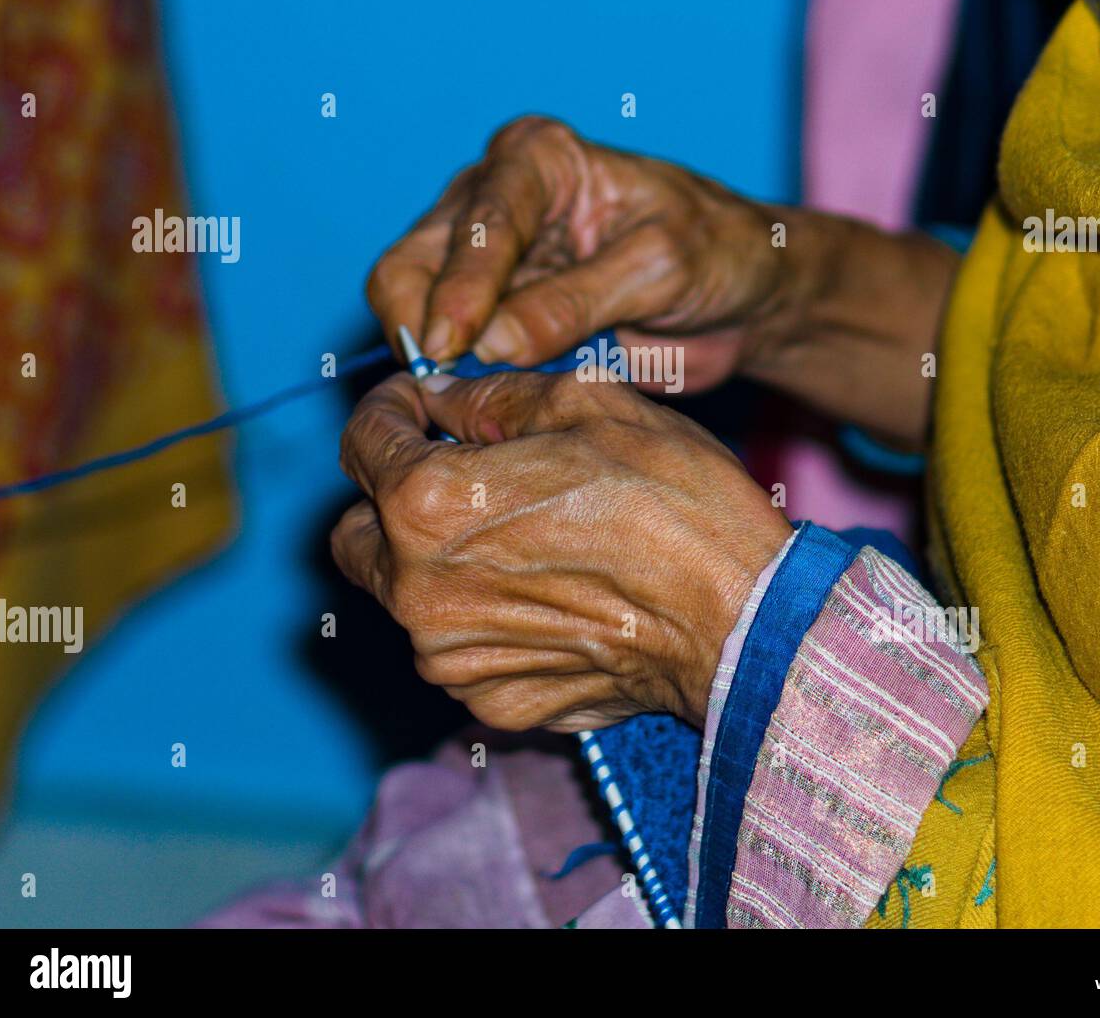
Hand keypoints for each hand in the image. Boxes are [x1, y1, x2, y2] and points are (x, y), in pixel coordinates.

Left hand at [330, 369, 790, 730]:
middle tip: (454, 476)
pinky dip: (482, 619)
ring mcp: (450, 658)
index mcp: (428, 502)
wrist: (743, 620)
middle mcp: (418, 590)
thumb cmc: (676, 503)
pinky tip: (548, 596)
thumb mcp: (588, 407)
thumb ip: (491, 397)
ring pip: (405, 597)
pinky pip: (457, 649)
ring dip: (437, 561)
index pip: (363, 440)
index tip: (417, 405)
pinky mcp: (492, 702)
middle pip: (356, 532)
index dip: (389, 409)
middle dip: (389, 498)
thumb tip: (443, 399)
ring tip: (521, 539)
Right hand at [366, 115, 789, 392]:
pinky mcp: (496, 317)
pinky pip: (454, 356)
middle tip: (451, 384)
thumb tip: (488, 344)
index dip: (458, 287)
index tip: (452, 345)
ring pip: (416, 314)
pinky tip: (485, 407)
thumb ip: (574, 303)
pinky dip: (461, 384)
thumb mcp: (659, 269)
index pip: (476, 222)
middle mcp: (495, 201)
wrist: (744, 295)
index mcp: (537, 160)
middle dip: (427, 325)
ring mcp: (487, 264)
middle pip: (413, 263)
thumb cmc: (717, 252)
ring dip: (440, 362)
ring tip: (475, 399)